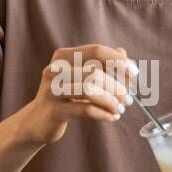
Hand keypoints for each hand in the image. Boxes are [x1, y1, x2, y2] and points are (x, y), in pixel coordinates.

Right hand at [17, 44, 136, 145]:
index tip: (134, 73)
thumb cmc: (65, 96)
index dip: (117, 61)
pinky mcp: (54, 111)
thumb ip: (102, 63)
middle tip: (128, 99)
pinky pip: (85, 109)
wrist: (37, 121)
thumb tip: (124, 54)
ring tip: (120, 109)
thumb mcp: (82, 76)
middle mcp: (55, 69)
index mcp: (63, 56)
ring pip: (89, 90)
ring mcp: (52, 90)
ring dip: (110, 100)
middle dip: (116, 86)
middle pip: (94, 71)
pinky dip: (103, 113)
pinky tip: (112, 117)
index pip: (96, 51)